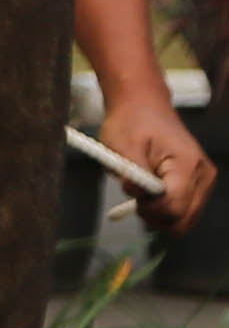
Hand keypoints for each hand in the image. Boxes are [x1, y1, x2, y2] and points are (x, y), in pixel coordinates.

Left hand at [96, 84, 212, 235]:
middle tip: (136, 201)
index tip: (133, 198)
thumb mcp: (122, 145)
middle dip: (155, 217)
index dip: (150, 210)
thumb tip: (136, 194)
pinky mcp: (200, 183)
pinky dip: (166, 211)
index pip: (174, 207)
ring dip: (160, 215)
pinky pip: (185, 211)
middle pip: (183, 219)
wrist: (144, 108)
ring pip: (185, 219)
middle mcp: (204, 175)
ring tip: (143, 195)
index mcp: (186, 164)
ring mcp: (205, 180)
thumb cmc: (132, 123)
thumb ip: (130, 173)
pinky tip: (152, 197)